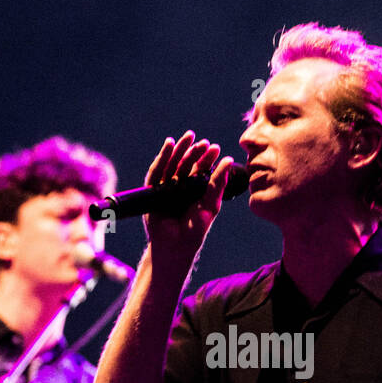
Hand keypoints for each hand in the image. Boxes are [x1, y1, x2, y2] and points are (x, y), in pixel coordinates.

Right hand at [143, 130, 234, 264]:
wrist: (176, 245)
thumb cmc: (195, 229)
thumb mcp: (210, 204)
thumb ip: (218, 183)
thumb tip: (229, 160)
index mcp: (194, 190)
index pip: (201, 170)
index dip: (207, 159)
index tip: (214, 148)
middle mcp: (180, 186)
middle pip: (187, 164)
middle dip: (194, 152)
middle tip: (203, 142)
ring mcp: (165, 187)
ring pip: (173, 164)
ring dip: (180, 150)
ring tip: (189, 137)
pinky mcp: (152, 190)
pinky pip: (156, 171)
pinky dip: (162, 157)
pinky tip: (169, 145)